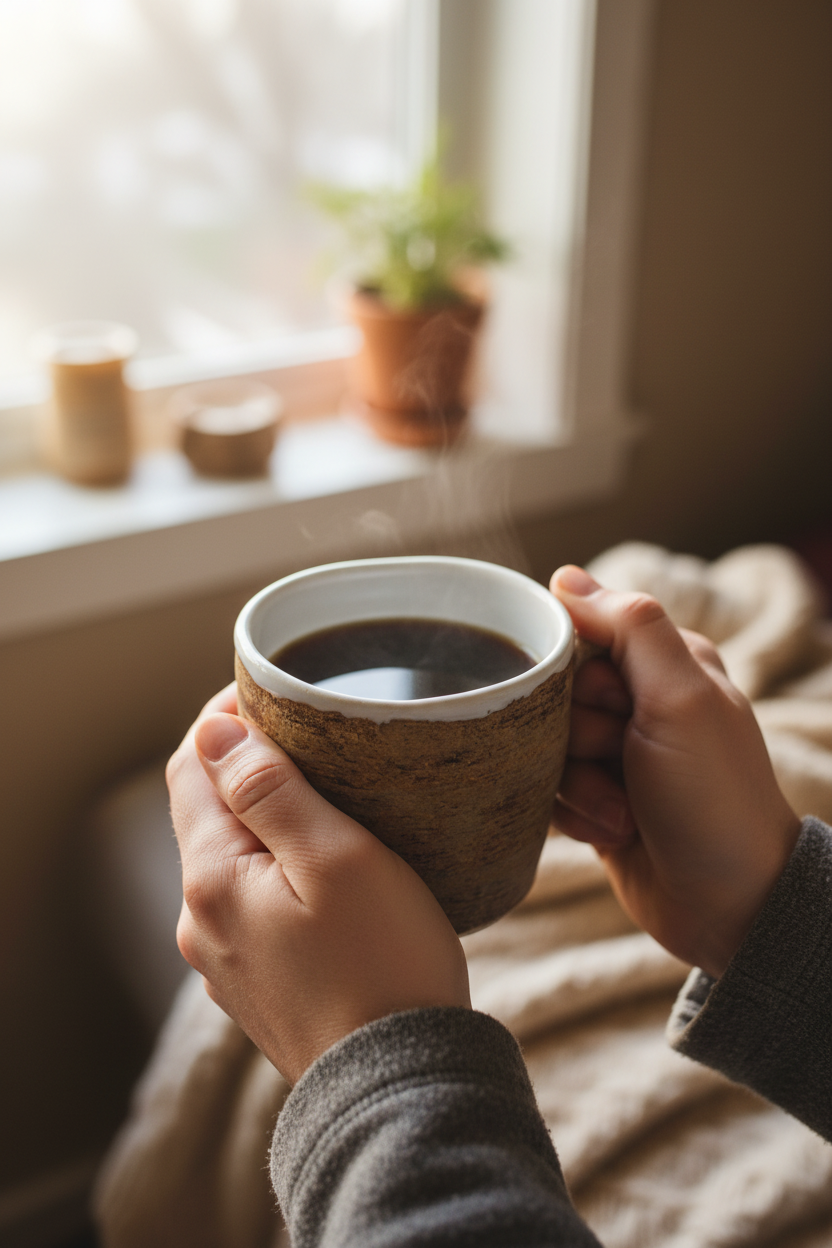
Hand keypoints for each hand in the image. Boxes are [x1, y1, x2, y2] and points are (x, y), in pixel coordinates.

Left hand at [167, 685, 469, 1083]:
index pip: (191, 765)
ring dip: (264, 815)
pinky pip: (252, 899)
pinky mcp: (256, 981)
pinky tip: (326, 864)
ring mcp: (225, 955)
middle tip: (311, 730)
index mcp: (214, 876)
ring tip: (329, 791)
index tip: (274, 688)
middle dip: (247, 761)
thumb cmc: (384, 963)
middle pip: (205, 808)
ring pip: (230, 855)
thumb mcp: (337, 858)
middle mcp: (202, 917)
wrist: (400, 1086)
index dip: (224, 718)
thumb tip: (213, 731)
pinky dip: (277, 863)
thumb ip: (270, 790)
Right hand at [549, 566, 800, 977]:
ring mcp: (617, 753)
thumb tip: (564, 577)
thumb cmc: (714, 798)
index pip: (581, 632)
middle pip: (556, 691)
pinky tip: (611, 831)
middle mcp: (641, 702)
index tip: (609, 704)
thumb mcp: (681, 698)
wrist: (727, 906)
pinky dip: (571, 811)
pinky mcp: (596, 798)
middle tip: (620, 759)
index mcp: (666, 663)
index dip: (578, 670)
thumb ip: (630, 626)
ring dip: (577, 782)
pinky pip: (545, 787)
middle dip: (577, 734)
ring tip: (623, 810)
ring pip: (544, 742)